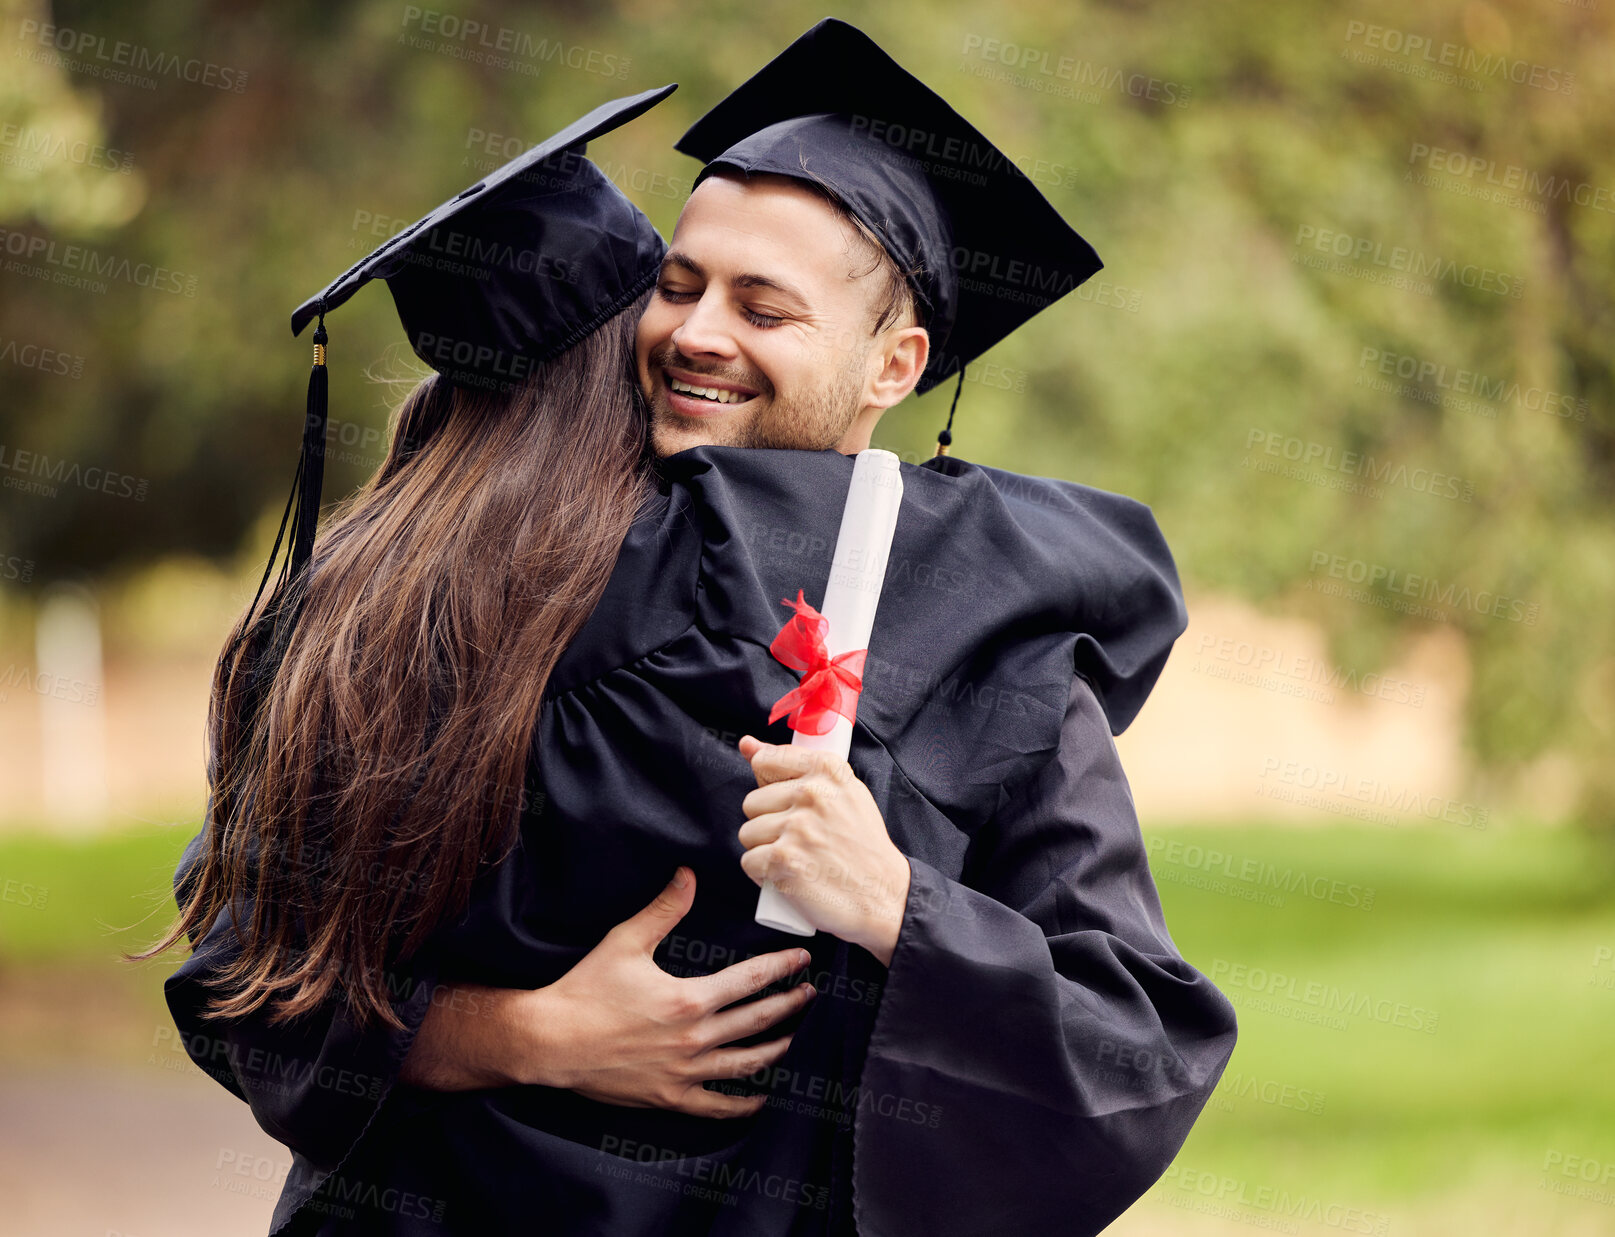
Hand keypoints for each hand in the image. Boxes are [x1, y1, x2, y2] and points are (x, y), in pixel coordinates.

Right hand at [402, 868, 816, 1116]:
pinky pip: (716, 1106)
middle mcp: (694, 1038)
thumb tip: (688, 875)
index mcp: (689, 999)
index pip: (750, 981)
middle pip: (757, 1021)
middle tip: (809, 993)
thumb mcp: (625, 941)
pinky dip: (742, 1103)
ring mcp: (684, 1072)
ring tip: (793, 1035)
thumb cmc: (586, 990)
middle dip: (788, 1005)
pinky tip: (760, 1097)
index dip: (781, 969)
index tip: (801, 960)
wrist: (550, 1042)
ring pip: (744, 1063)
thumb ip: (664, 909)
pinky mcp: (669, 1097)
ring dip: (775, 1048)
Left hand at [736, 736, 910, 965]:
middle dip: (768, 824)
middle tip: (800, 841)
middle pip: (752, 802)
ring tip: (796, 859)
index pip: (767, 761)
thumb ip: (796, 765)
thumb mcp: (844, 793)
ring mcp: (797, 826)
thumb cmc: (862, 847)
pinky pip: (749, 862)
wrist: (885, 895)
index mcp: (828, 769)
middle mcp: (812, 793)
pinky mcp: (785, 859)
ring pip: (748, 833)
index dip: (770, 787)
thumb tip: (745, 744)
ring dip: (764, 850)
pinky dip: (762, 875)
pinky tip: (787, 877)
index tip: (786, 804)